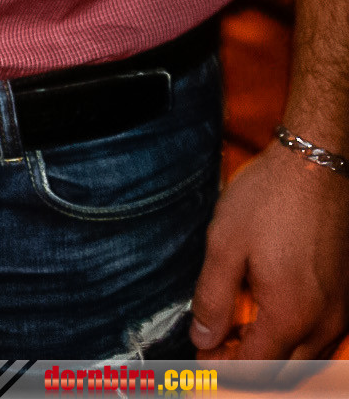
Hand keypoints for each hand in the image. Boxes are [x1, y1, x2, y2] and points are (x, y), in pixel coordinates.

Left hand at [190, 139, 348, 357]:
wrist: (317, 163)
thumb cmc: (269, 199)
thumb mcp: (225, 244)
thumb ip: (212, 298)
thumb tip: (203, 338)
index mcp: (290, 316)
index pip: (255, 369)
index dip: (225, 370)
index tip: (203, 357)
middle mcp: (323, 323)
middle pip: (285, 373)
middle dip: (251, 369)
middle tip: (220, 346)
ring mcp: (342, 310)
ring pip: (309, 358)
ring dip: (277, 357)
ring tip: (244, 331)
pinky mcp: (348, 294)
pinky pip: (325, 336)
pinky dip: (298, 339)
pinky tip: (276, 314)